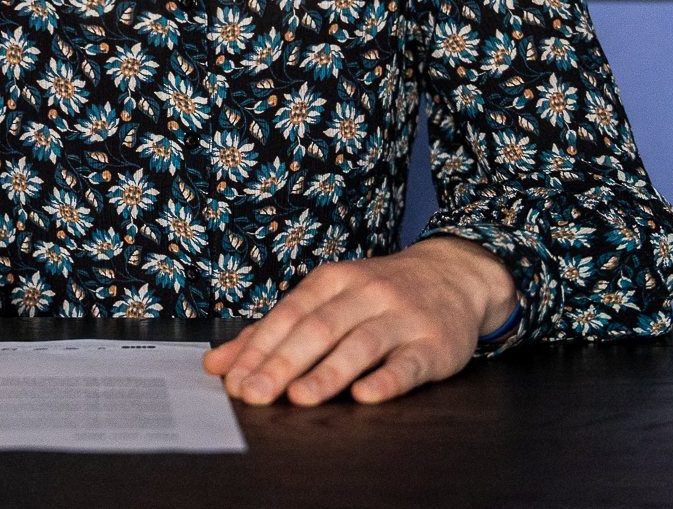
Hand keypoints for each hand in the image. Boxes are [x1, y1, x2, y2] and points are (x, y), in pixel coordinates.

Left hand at [201, 237, 517, 405]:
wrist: (454, 276)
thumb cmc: (378, 294)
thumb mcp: (327, 299)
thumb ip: (273, 332)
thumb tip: (217, 365)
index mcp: (333, 280)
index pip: (289, 314)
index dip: (260, 347)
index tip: (234, 379)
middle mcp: (366, 294)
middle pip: (319, 329)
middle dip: (283, 363)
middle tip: (255, 394)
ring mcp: (401, 318)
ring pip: (360, 345)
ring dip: (328, 372)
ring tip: (299, 397)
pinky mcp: (434, 344)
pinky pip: (409, 364)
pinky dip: (387, 379)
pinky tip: (366, 395)